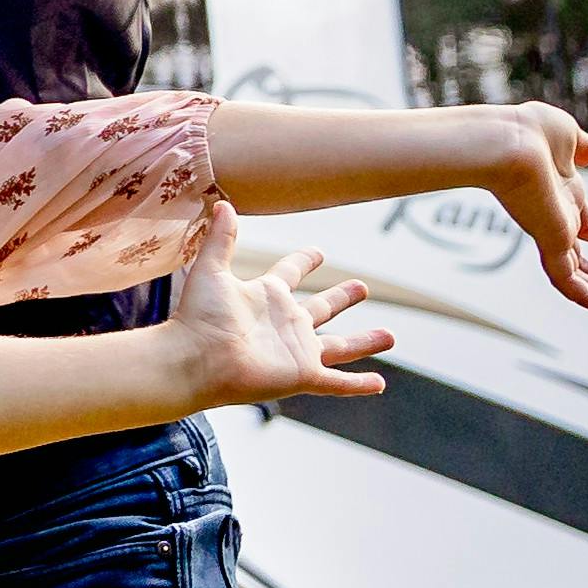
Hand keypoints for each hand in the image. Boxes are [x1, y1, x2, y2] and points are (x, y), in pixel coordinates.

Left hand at [164, 204, 391, 410]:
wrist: (196, 359)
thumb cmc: (199, 317)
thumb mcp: (212, 270)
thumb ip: (221, 238)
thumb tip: (222, 202)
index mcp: (266, 297)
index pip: (290, 274)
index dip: (304, 261)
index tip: (319, 252)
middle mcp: (285, 324)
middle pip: (321, 309)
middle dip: (341, 298)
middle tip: (362, 287)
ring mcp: (296, 351)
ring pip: (339, 346)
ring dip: (364, 342)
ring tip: (391, 336)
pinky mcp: (303, 375)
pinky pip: (338, 382)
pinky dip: (358, 384)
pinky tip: (380, 383)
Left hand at [479, 104, 587, 317]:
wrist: (507, 141)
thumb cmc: (528, 132)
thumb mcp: (565, 135)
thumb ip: (580, 147)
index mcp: (562, 196)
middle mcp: (555, 218)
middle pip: (581, 258)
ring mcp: (550, 233)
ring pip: (576, 275)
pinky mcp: (548, 243)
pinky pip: (566, 280)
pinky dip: (586, 298)